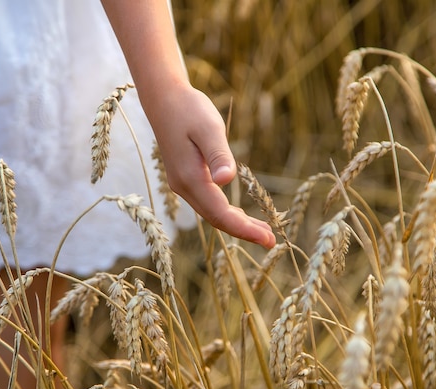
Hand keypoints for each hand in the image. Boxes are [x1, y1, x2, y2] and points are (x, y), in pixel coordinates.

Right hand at [144, 83, 275, 248]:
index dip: (245, 229)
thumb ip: (218, 155)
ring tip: (262, 232)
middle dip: (244, 232)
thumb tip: (227, 181)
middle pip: (216, 219)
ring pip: (211, 213)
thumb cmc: (189, 109)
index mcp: (191, 178)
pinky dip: (226, 213)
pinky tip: (240, 214)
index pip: (220, 214)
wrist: (163, 99)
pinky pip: (207, 204)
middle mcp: (184, 186)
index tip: (269, 239)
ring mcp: (182, 184)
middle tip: (272, 241)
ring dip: (236, 224)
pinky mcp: (185, 178)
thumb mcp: (208, 127)